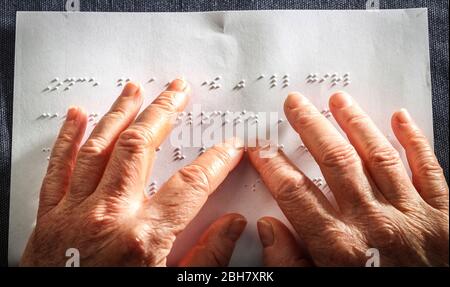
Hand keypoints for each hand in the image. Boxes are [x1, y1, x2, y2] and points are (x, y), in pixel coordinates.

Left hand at [21, 79, 245, 265]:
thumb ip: (207, 257)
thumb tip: (233, 226)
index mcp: (144, 238)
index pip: (191, 184)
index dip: (216, 160)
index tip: (230, 145)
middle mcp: (108, 216)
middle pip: (140, 147)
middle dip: (163, 113)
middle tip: (177, 90)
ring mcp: (75, 212)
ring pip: (99, 147)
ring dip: (119, 113)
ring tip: (134, 89)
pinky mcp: (49, 217)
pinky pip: (57, 168)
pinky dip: (67, 138)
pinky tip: (78, 115)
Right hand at [250, 92, 448, 265]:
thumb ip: (291, 263)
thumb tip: (268, 226)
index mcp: (341, 247)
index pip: (295, 193)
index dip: (272, 166)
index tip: (259, 147)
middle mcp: (375, 223)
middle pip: (335, 162)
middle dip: (311, 128)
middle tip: (295, 103)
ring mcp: (412, 216)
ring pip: (378, 156)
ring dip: (356, 124)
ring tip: (339, 100)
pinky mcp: (444, 216)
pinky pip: (429, 170)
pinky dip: (415, 142)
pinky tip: (400, 118)